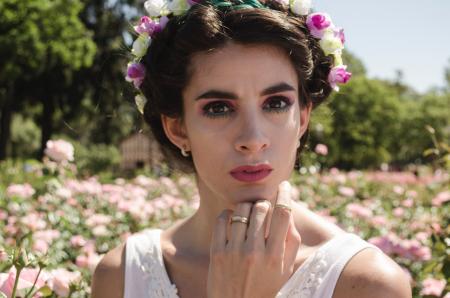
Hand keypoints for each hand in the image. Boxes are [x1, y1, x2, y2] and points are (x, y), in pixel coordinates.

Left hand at [207, 181, 301, 297]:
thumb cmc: (265, 288)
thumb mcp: (284, 270)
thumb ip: (290, 242)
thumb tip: (288, 212)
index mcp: (275, 256)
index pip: (283, 214)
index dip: (285, 194)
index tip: (284, 186)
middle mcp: (255, 252)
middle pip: (262, 208)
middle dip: (264, 203)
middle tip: (263, 207)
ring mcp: (234, 251)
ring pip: (241, 210)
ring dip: (246, 206)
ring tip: (248, 213)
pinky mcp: (217, 252)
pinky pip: (222, 219)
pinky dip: (227, 213)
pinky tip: (232, 218)